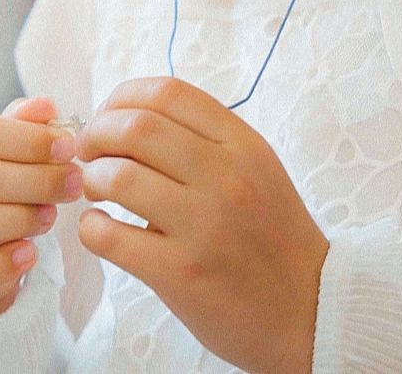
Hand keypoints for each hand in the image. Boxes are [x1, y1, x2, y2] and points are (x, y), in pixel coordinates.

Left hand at [76, 78, 326, 373]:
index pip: (168, 93)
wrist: (311, 308)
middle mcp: (227, 178)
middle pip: (136, 128)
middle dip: (97, 134)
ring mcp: (205, 226)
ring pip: (118, 177)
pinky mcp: (182, 273)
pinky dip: (91, 228)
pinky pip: (110, 237)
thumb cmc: (272, 236)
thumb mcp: (256, 170)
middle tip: (91, 153)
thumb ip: (205, 140)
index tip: (109, 118)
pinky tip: (101, 229)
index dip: (122, 98)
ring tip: (97, 191)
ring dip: (92, 179)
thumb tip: (128, 117)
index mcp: (244, 146)